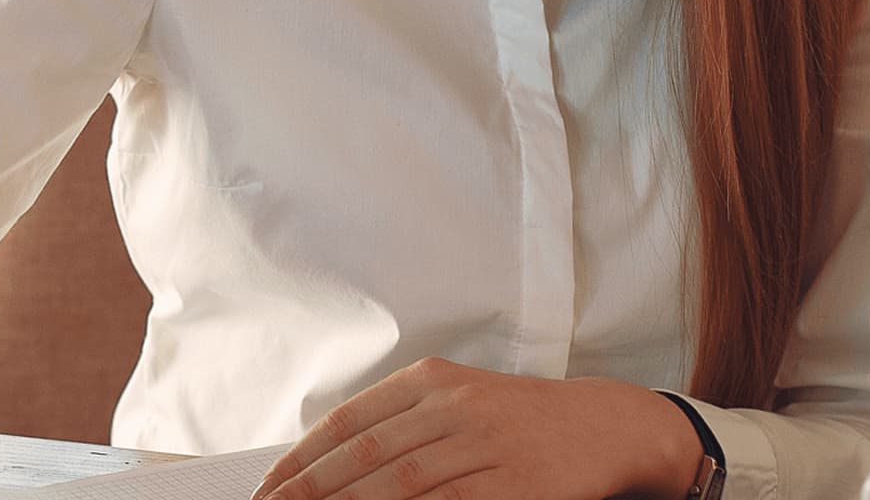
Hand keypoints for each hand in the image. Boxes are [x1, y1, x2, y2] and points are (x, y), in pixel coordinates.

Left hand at [249, 358, 702, 499]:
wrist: (601, 425)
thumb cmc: (519, 419)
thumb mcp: (458, 400)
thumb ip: (402, 424)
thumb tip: (333, 465)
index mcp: (432, 380)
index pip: (350, 421)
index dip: (303, 460)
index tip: (269, 490)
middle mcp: (454, 406)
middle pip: (367, 457)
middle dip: (313, 493)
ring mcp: (484, 446)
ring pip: (401, 485)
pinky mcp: (514, 486)